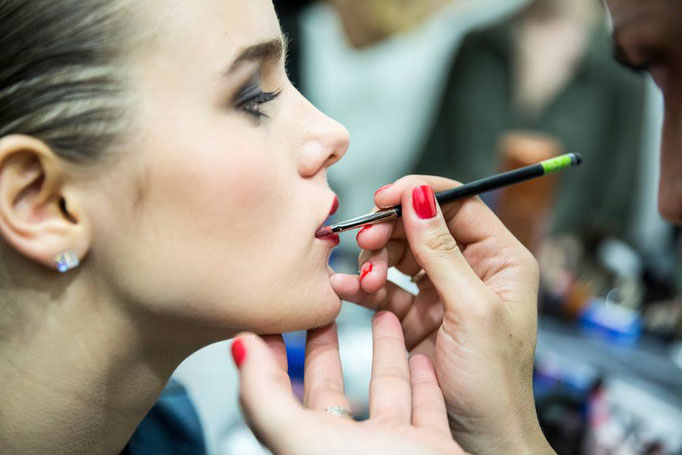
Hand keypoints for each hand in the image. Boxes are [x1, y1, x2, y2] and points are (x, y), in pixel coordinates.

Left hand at [231, 312, 466, 454]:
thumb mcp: (302, 439)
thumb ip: (264, 396)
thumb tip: (237, 347)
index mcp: (311, 447)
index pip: (281, 398)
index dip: (270, 362)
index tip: (267, 324)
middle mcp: (349, 449)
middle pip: (331, 390)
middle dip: (324, 349)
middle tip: (320, 312)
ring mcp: (391, 449)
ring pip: (386, 392)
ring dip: (384, 354)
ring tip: (381, 315)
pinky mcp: (431, 450)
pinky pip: (426, 409)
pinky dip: (424, 383)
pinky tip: (421, 357)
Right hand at [331, 176, 553, 453]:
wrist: (480, 437)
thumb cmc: (495, 381)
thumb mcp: (471, 310)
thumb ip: (442, 253)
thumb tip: (420, 199)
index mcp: (500, 259)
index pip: (459, 204)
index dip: (419, 195)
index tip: (386, 197)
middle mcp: (471, 269)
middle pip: (422, 226)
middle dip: (390, 230)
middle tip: (365, 239)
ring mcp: (441, 290)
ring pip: (398, 254)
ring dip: (374, 260)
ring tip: (364, 278)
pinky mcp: (416, 313)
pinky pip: (384, 288)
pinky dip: (363, 286)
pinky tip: (346, 289)